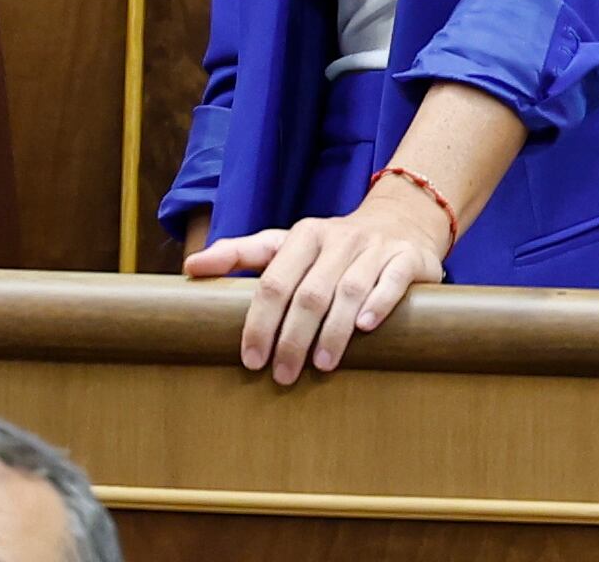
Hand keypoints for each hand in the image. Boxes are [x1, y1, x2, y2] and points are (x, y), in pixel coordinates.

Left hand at [182, 184, 446, 384]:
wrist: (402, 221)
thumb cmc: (332, 247)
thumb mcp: (287, 243)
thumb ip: (241, 254)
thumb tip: (191, 266)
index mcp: (303, 236)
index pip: (273, 280)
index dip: (258, 321)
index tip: (249, 359)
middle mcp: (337, 239)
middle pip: (307, 292)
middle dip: (292, 338)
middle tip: (281, 376)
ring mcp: (373, 248)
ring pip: (348, 290)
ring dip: (333, 331)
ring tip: (321, 367)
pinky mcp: (407, 260)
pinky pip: (391, 281)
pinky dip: (378, 303)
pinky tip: (366, 328)